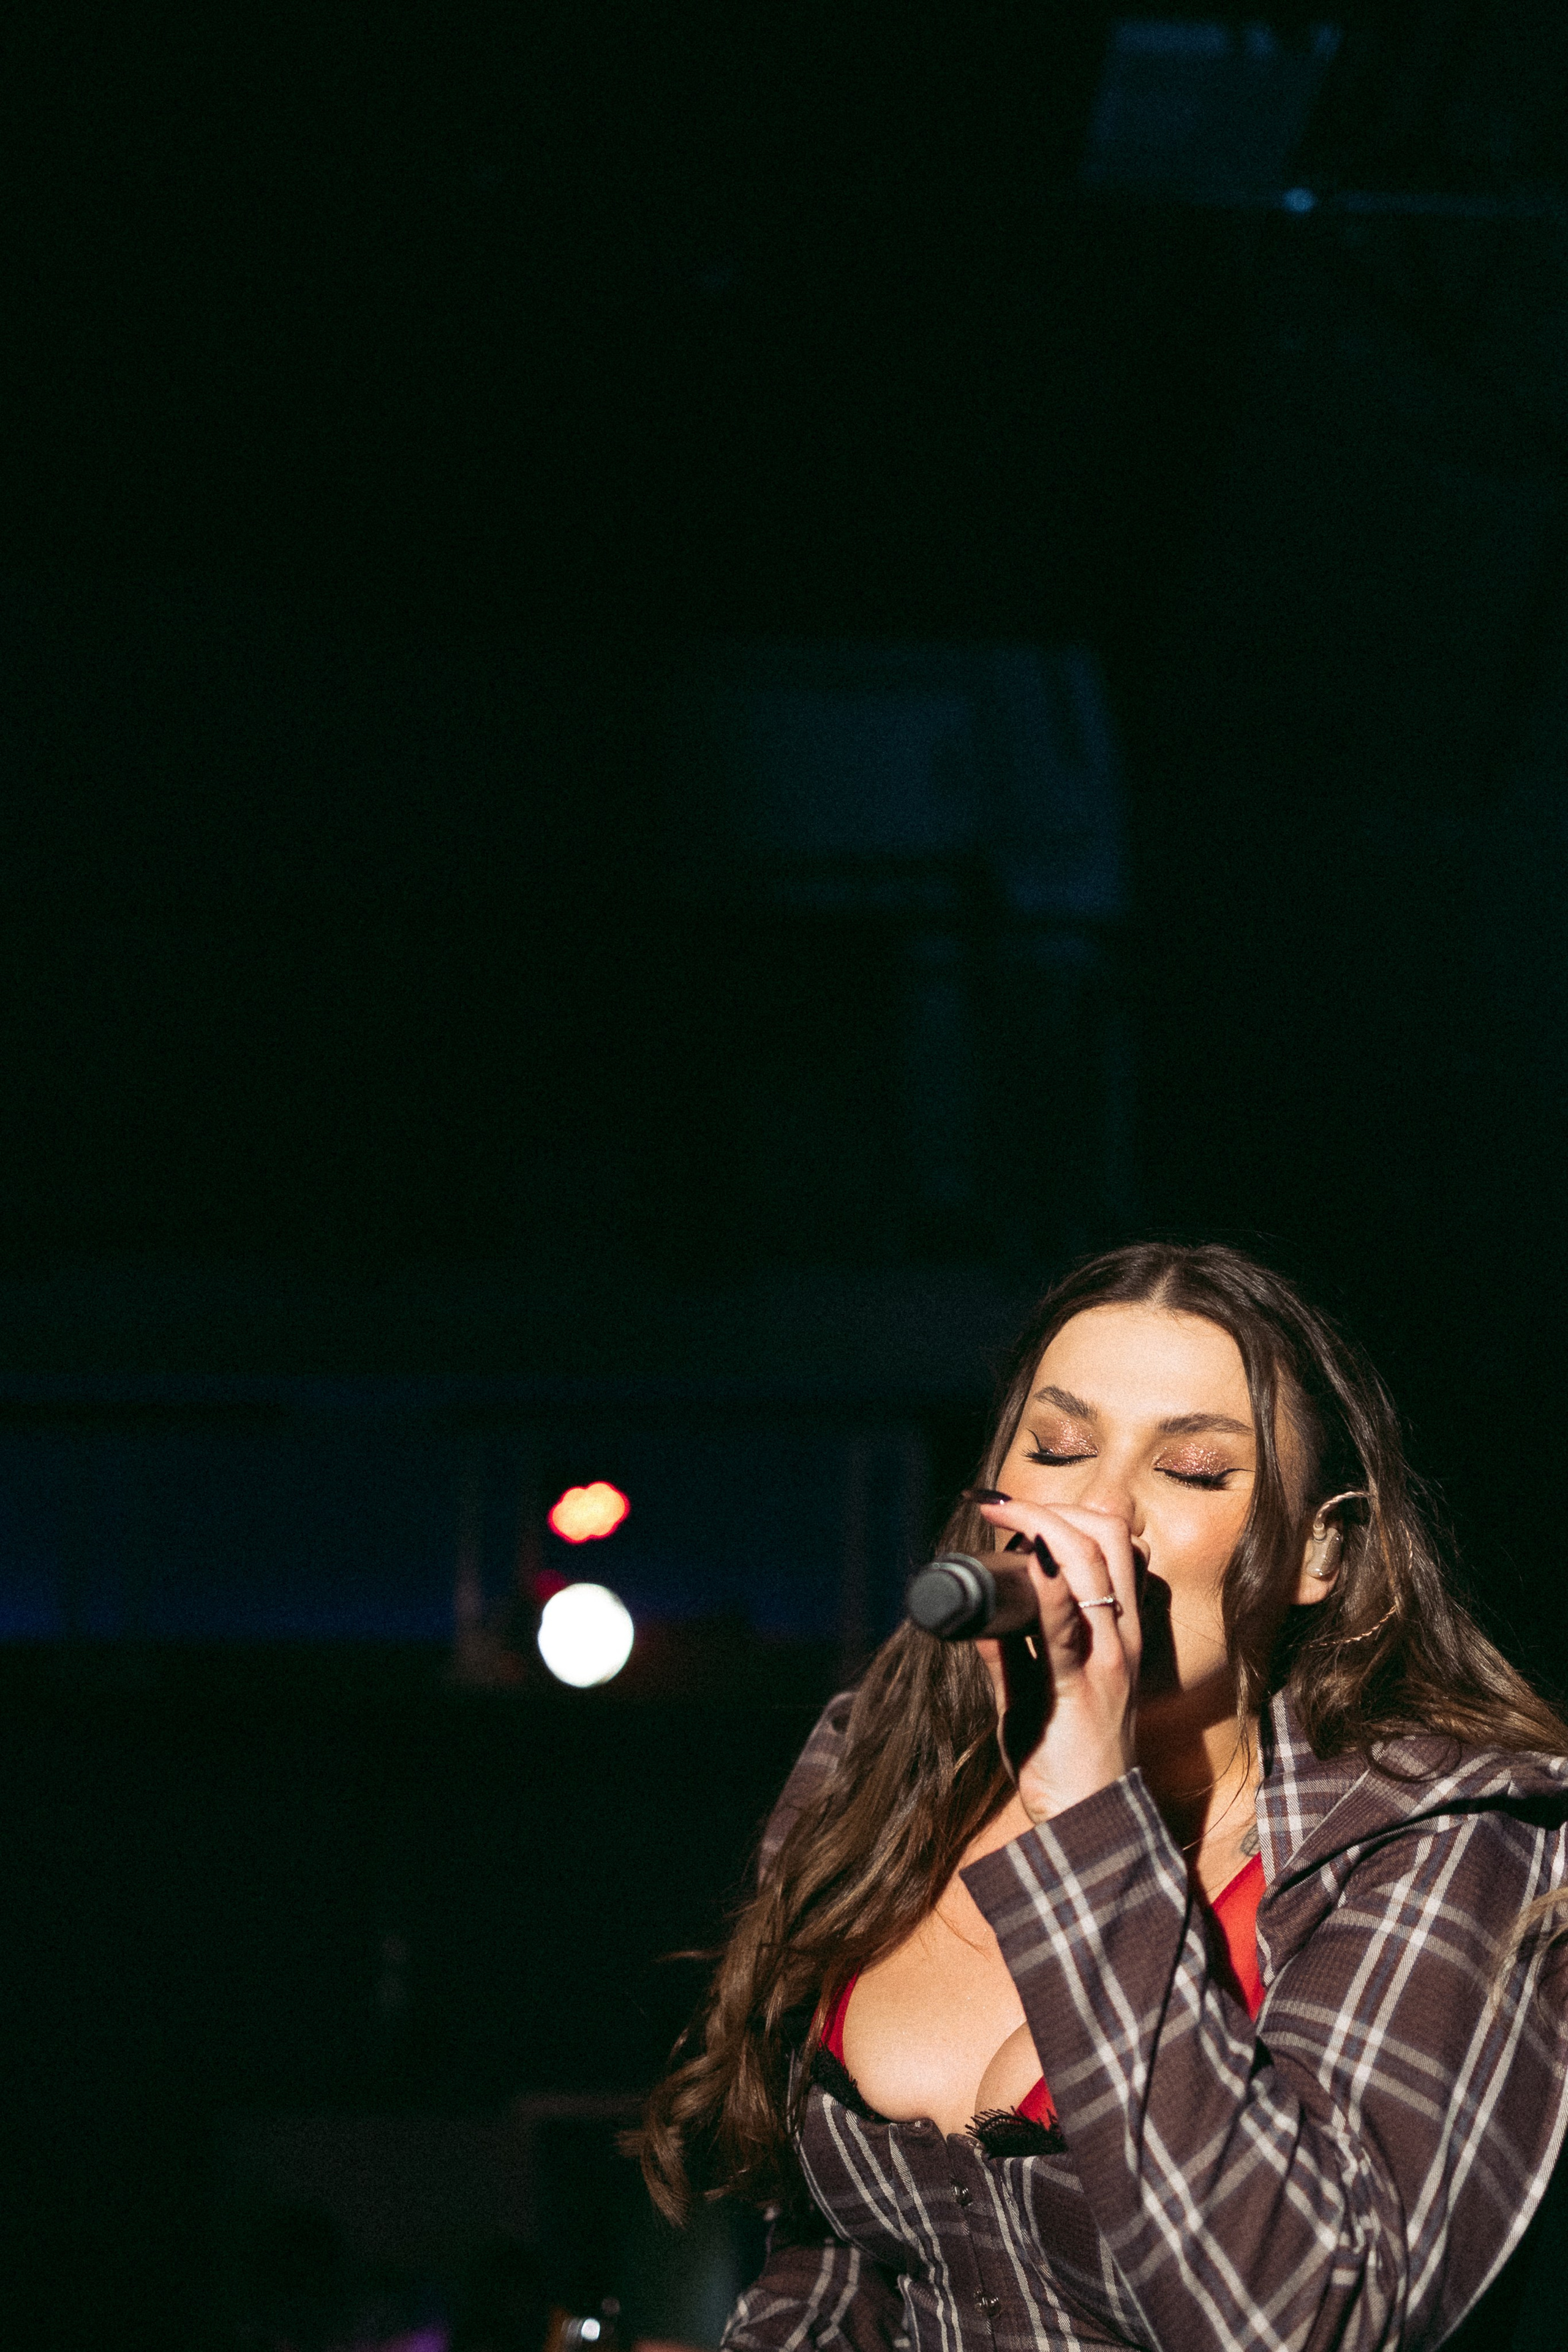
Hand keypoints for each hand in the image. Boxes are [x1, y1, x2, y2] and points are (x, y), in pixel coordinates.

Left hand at [974, 1499, 1142, 1822]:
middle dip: (1050, 1508)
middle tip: (998, 1504)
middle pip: (1104, 1541)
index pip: (1113, 1544)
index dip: (1070, 1512)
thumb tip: (977, 1611)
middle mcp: (1119, 1637)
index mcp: (1118, 1632)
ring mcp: (1102, 1661)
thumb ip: (1015, 1650)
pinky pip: (1060, 1627)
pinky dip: (1042, 1587)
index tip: (1017, 1506)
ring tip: (998, 1516)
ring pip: (1089, 1569)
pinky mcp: (1075, 1689)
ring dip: (1040, 1529)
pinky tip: (1021, 1565)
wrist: (1088, 1823)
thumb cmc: (1065, 1754)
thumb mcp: (1043, 1689)